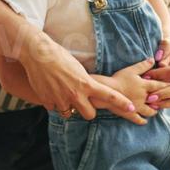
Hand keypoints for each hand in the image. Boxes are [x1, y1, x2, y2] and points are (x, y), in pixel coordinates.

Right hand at [19, 31, 136, 121]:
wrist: (38, 54)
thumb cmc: (59, 56)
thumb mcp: (78, 68)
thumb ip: (85, 82)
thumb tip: (88, 91)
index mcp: (86, 84)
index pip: (109, 96)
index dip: (122, 103)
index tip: (131, 107)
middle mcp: (76, 94)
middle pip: (90, 115)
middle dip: (87, 110)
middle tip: (83, 102)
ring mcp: (61, 99)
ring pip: (70, 114)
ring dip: (69, 107)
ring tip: (63, 94)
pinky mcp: (48, 101)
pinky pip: (55, 108)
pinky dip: (54, 102)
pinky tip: (51, 90)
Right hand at [101, 59, 169, 118]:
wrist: (107, 90)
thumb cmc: (119, 78)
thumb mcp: (131, 69)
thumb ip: (143, 65)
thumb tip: (153, 59)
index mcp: (145, 86)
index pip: (160, 86)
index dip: (167, 85)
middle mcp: (144, 97)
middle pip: (158, 100)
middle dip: (163, 99)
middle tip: (167, 99)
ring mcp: (138, 107)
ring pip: (150, 111)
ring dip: (154, 111)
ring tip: (155, 110)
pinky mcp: (130, 114)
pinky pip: (139, 119)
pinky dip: (142, 120)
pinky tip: (144, 121)